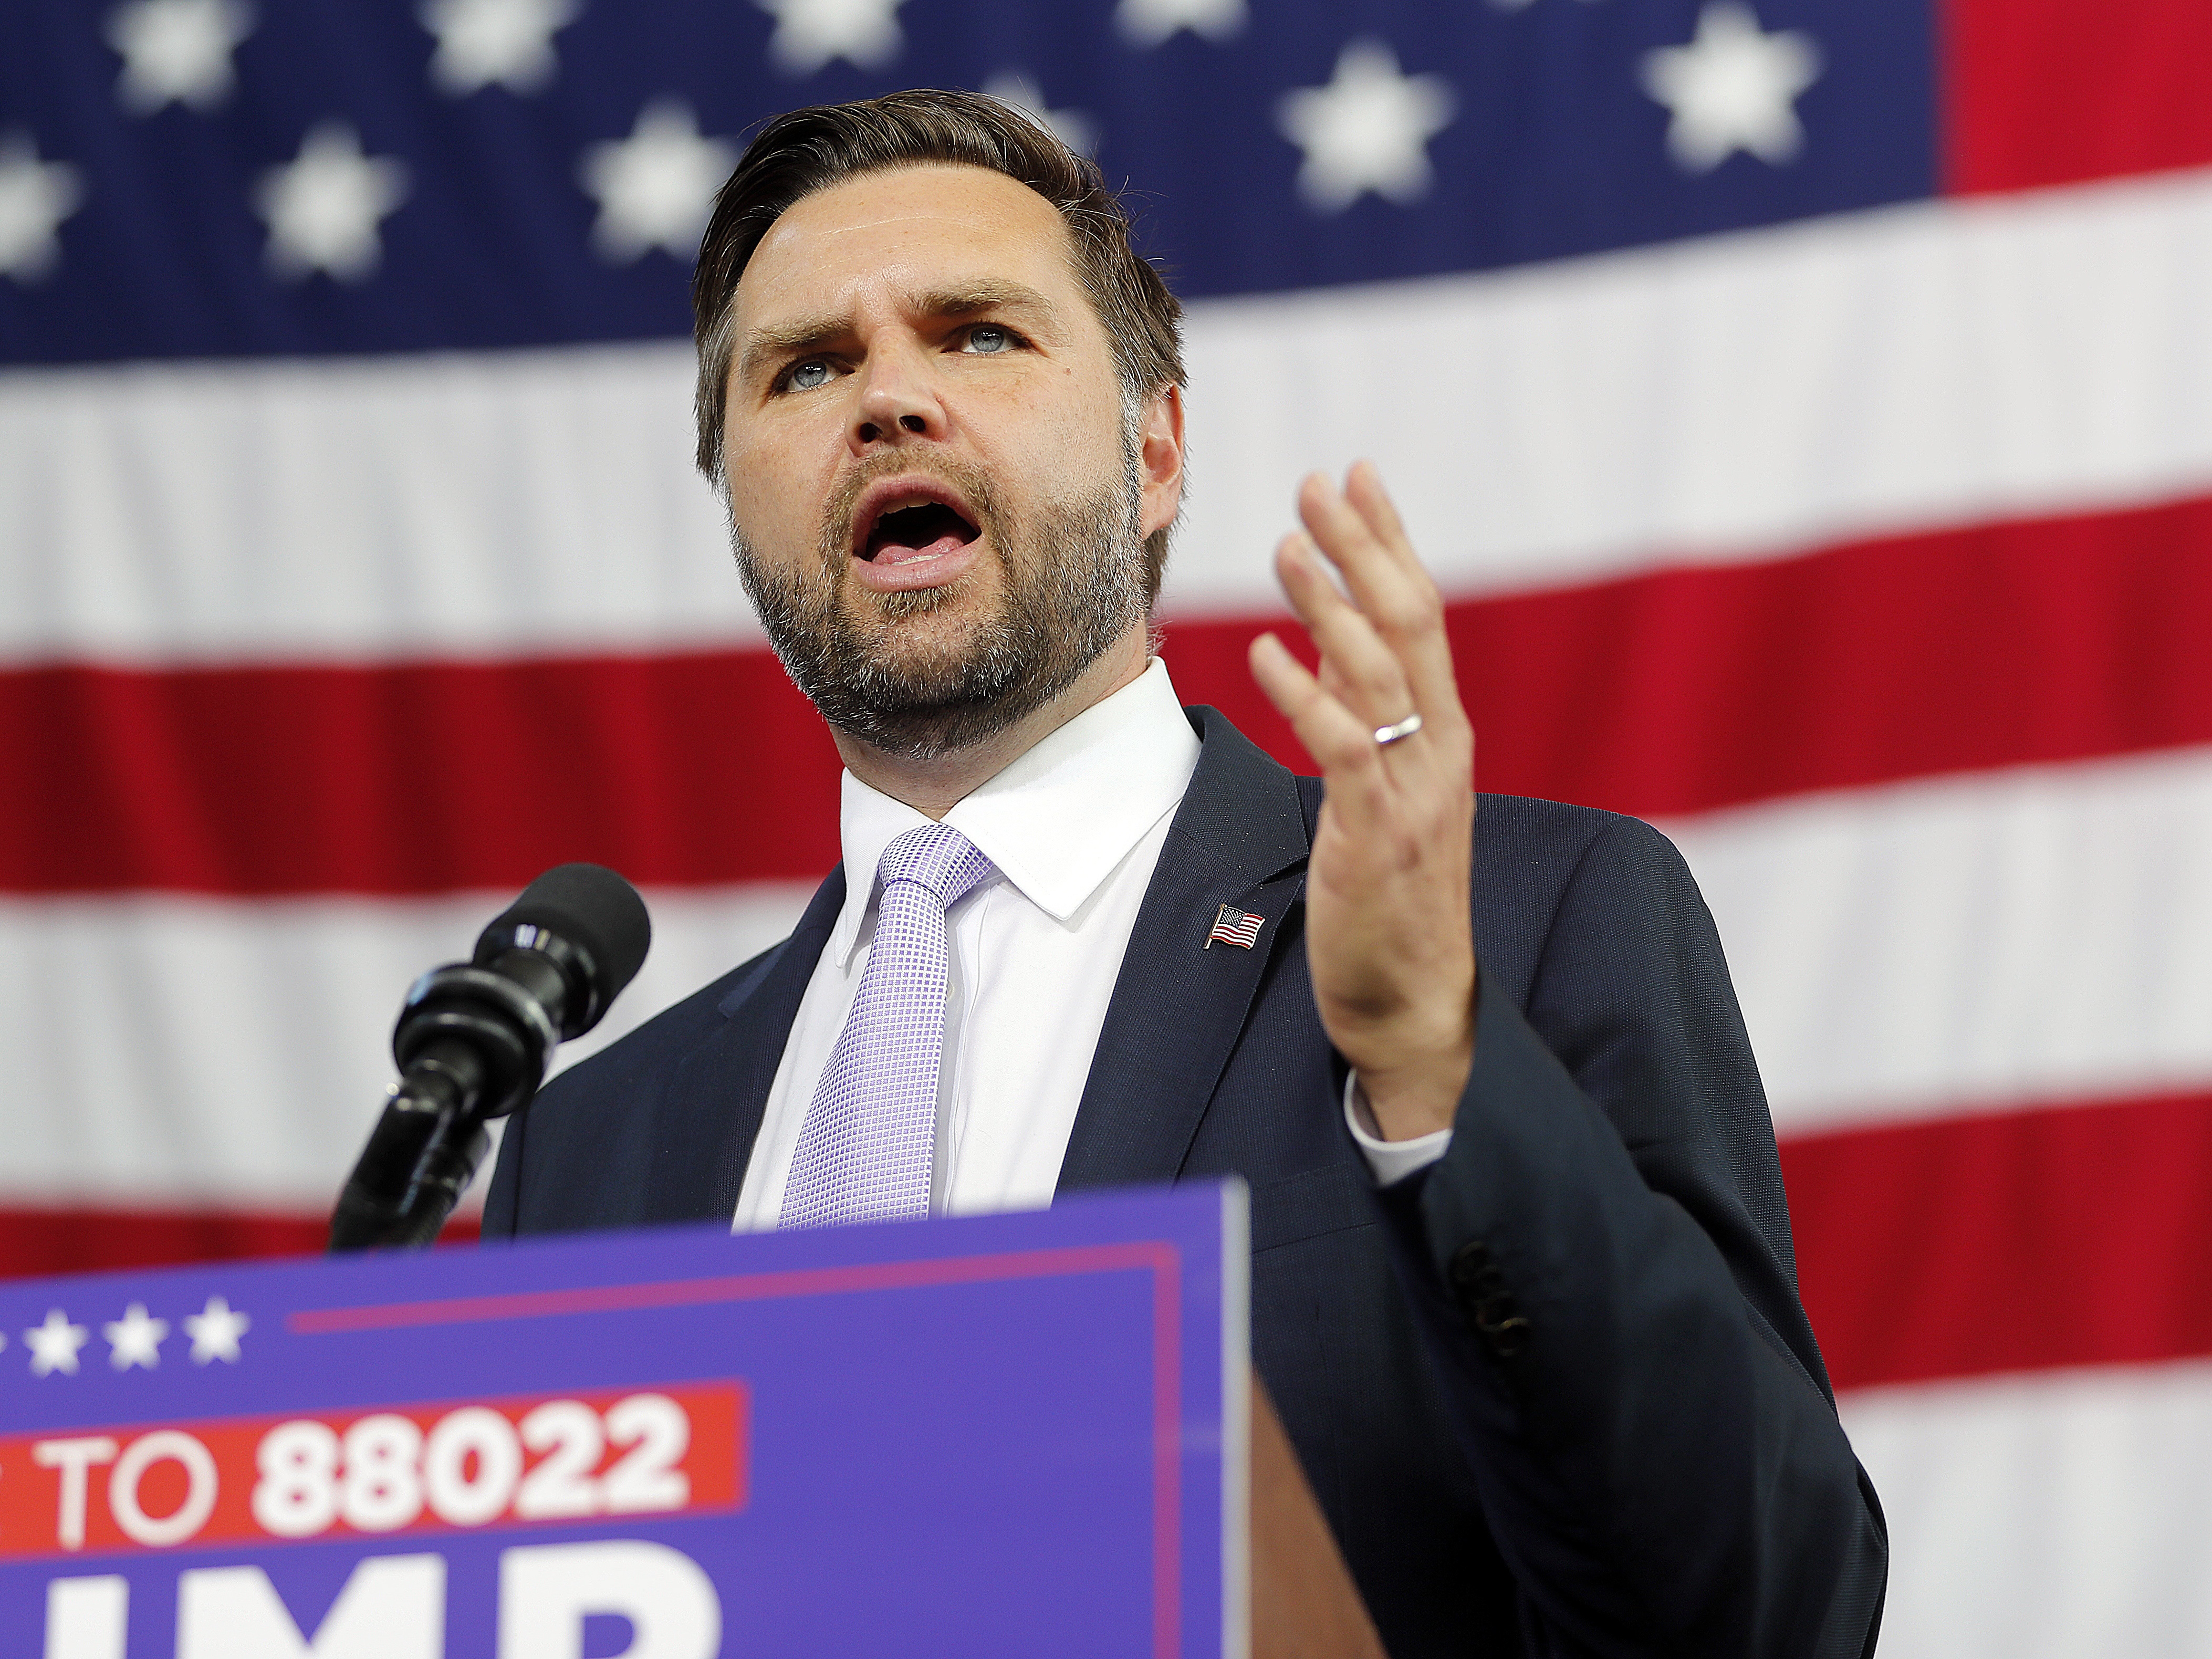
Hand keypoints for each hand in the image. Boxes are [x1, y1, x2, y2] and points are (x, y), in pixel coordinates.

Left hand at [1248, 463, 1476, 1140]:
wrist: (1418, 1005)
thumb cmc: (1395, 901)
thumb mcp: (1385, 793)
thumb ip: (1369, 720)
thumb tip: (1331, 646)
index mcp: (1444, 735)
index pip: (1421, 616)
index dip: (1390, 542)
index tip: (1358, 478)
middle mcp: (1440, 751)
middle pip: (1411, 624)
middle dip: (1366, 546)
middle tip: (1322, 481)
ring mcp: (1413, 792)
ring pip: (1379, 674)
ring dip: (1330, 604)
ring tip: (1287, 543)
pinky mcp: (1375, 836)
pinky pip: (1343, 749)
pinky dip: (1305, 695)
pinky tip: (1266, 651)